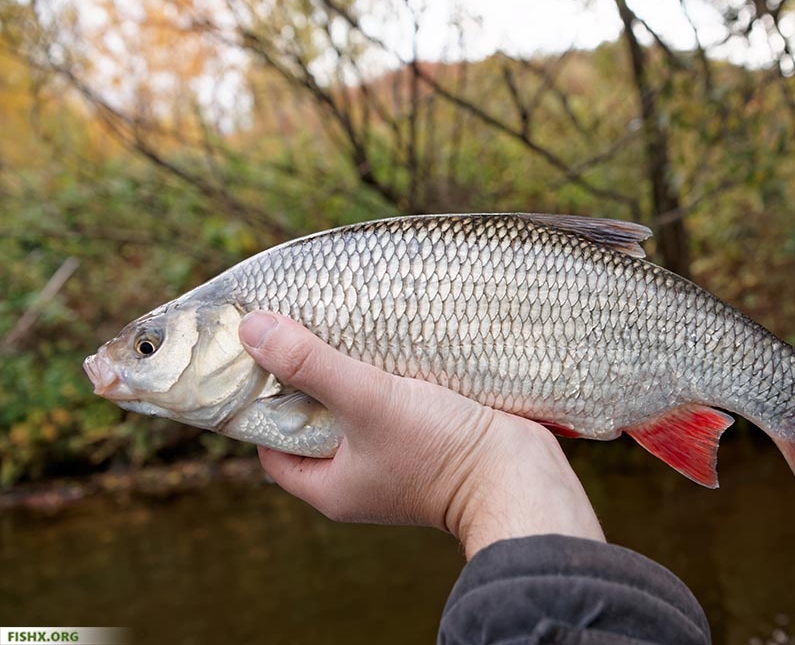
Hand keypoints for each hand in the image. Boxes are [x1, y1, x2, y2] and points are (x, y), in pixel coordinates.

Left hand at [239, 311, 604, 558]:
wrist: (520, 475)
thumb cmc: (441, 449)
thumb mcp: (367, 402)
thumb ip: (310, 365)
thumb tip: (251, 330)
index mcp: (331, 486)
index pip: (273, 443)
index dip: (262, 402)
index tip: (264, 357)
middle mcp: (358, 478)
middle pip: (315, 422)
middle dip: (309, 379)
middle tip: (302, 330)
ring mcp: (395, 461)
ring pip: (356, 410)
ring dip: (351, 374)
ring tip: (343, 329)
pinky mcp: (426, 441)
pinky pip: (393, 406)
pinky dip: (387, 378)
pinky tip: (387, 343)